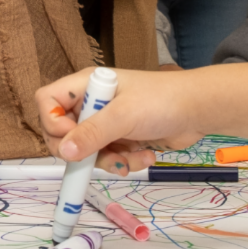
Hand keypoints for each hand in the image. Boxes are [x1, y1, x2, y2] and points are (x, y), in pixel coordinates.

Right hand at [35, 67, 203, 170]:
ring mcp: (106, 122)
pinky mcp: (120, 139)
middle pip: (62, 132)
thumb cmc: (162, 101)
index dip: (51, 121)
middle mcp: (91, 103)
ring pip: (85, 151)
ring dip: (106, 160)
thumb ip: (92, 133)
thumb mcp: (123, 116)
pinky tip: (143, 157)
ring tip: (129, 158)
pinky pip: (107, 157)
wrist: (200, 111)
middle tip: (98, 155)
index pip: (48, 101)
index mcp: (86, 86)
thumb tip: (63, 151)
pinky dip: (123, 162)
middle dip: (81, 150)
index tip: (69, 136)